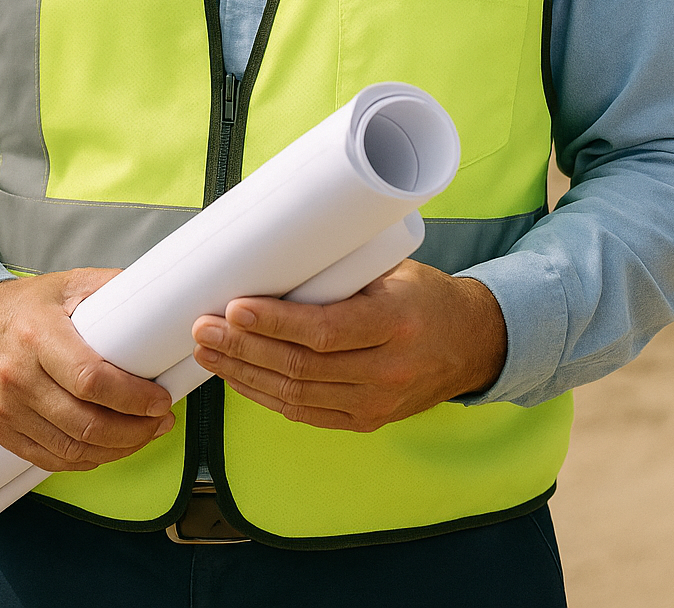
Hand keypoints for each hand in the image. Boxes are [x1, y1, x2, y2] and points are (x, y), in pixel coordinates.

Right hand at [0, 270, 174, 470]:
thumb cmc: (20, 306)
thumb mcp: (65, 285)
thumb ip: (109, 287)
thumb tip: (154, 294)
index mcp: (38, 335)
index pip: (91, 379)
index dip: (132, 398)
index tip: (159, 401)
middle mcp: (18, 377)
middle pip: (85, 422)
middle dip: (134, 430)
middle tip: (160, 422)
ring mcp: (6, 409)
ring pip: (72, 448)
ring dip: (116, 450)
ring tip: (142, 436)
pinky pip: (48, 459)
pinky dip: (85, 461)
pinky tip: (107, 450)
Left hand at [190, 259, 505, 432]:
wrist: (470, 344)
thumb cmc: (425, 294)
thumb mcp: (395, 270)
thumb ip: (343, 271)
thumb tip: (273, 250)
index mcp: (397, 323)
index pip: (326, 330)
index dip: (275, 322)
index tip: (235, 306)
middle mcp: (387, 371)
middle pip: (302, 367)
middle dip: (244, 347)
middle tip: (203, 327)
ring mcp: (376, 404)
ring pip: (296, 395)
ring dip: (244, 374)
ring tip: (207, 351)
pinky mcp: (365, 422)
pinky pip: (305, 413)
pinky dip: (266, 395)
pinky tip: (238, 376)